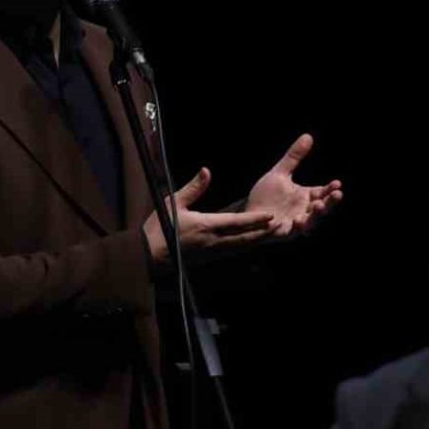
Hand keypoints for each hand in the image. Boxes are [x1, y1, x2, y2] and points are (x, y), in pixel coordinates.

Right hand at [144, 167, 275, 261]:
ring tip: (269, 235)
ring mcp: (211, 252)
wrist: (149, 255)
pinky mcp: (208, 258)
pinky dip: (243, 247)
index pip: (237, 222)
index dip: (256, 219)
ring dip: (255, 241)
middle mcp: (213, 241)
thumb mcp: (174, 202)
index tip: (271, 216)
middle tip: (280, 227)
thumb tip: (207, 170)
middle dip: (262, 233)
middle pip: (244, 238)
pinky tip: (249, 244)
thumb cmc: (159, 227)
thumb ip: (193, 187)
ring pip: (239, 247)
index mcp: (206, 226)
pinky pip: (230, 252)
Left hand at [244, 134, 343, 238]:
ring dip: (317, 216)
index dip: (331, 189)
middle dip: (331, 203)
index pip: (323, 192)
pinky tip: (298, 221)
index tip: (337, 183)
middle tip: (338, 194)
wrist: (248, 213)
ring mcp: (296, 223)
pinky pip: (294, 231)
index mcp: (306, 197)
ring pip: (312, 222)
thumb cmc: (266, 195)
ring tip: (318, 206)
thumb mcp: (280, 173)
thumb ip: (294, 157)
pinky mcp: (285, 233)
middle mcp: (305, 211)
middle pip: (323, 208)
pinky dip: (298, 227)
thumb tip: (308, 136)